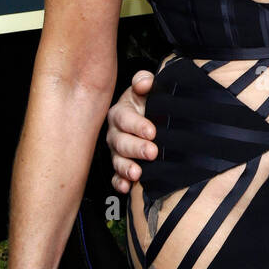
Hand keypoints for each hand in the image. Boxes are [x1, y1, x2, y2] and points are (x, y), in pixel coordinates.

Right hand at [106, 70, 156, 193]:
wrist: (150, 115)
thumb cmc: (147, 102)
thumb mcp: (146, 88)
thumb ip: (145, 81)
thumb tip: (144, 82)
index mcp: (120, 113)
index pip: (125, 118)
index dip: (137, 125)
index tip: (152, 131)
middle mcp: (115, 133)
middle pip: (121, 142)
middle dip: (136, 148)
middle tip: (152, 152)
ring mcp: (116, 151)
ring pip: (117, 160)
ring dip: (126, 167)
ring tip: (137, 172)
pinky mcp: (120, 165)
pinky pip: (117, 176)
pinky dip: (120, 182)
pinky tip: (127, 186)